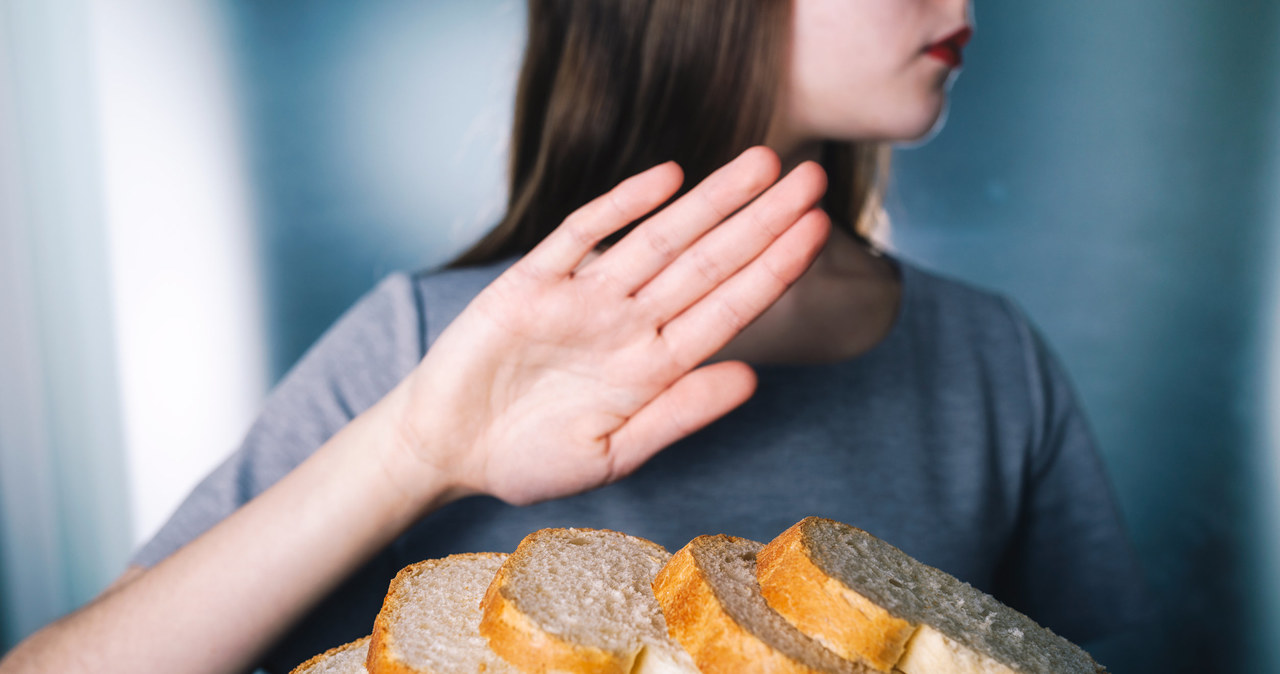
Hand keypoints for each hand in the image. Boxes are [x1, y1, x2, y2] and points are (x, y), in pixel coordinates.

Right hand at [397, 146, 829, 505]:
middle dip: (761, 220)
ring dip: (709, 201)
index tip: (819, 234)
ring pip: (657, 238)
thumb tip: (752, 380)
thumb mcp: (611, 453)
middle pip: (707, 262)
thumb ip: (678, 415)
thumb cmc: (528, 460)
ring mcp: (583, 298)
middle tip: (814, 178)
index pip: (728, 309)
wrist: (446, 448)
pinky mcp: (532, 281)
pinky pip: (582, 233)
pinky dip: (623, 204)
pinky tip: (668, 177)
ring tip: (761, 163)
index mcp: (653, 367)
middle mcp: (628, 323)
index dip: (774, 270)